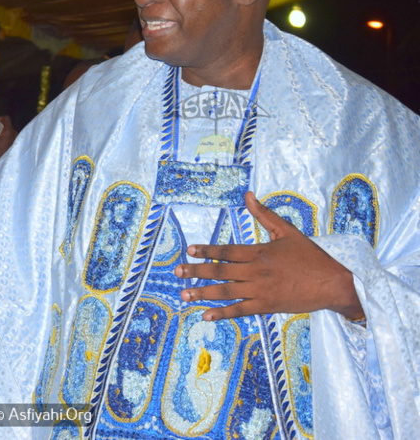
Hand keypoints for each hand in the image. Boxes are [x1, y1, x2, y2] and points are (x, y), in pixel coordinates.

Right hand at [0, 115, 17, 162]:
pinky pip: (10, 136)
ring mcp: (17, 138)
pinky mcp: (17, 142)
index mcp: (9, 131)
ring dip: (2, 132)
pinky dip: (5, 137)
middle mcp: (15, 133)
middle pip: (6, 124)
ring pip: (8, 130)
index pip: (6, 117)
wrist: (5, 165)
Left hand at [174, 191, 363, 320]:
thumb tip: (248, 195)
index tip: (189, 250)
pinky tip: (206, 315)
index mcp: (259, 252)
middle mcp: (255, 272)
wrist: (333, 283)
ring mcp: (260, 290)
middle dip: (196, 272)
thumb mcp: (287, 231)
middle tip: (177, 272)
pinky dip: (222, 313)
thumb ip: (265, 215)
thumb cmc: (310, 256)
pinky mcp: (266, 306)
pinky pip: (240, 310)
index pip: (226, 251)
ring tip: (184, 295)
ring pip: (225, 292)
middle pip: (220, 272)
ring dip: (203, 293)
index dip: (206, 250)